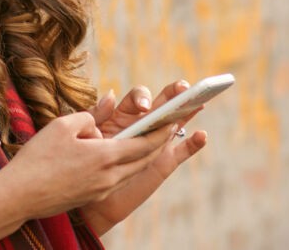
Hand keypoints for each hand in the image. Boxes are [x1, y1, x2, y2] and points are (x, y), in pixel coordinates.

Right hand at [0, 111, 176, 221]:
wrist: (19, 196)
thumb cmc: (38, 158)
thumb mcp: (62, 125)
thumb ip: (91, 113)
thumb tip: (110, 101)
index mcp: (105, 156)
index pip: (145, 143)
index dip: (162, 131)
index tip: (174, 118)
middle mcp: (110, 176)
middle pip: (144, 159)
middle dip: (159, 142)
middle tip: (169, 127)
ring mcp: (102, 188)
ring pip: (132, 169)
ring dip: (143, 154)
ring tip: (149, 138)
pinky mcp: (92, 195)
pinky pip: (117, 177)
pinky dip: (125, 163)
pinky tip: (118, 154)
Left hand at [80, 81, 208, 232]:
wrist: (93, 200)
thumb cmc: (87, 163)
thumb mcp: (87, 135)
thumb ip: (97, 115)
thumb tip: (112, 95)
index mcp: (124, 115)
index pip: (138, 98)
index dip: (142, 98)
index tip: (143, 108)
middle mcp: (144, 125)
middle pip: (163, 103)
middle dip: (173, 93)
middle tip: (182, 87)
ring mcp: (157, 142)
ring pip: (177, 121)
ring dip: (189, 110)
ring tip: (199, 100)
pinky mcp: (166, 161)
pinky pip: (183, 150)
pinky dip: (195, 143)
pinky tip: (201, 135)